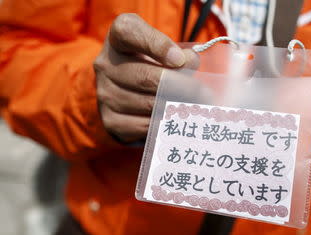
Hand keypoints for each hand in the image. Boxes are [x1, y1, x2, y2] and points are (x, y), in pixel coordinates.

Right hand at [94, 13, 196, 141]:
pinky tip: (179, 120)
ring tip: (197, 108)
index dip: (157, 45)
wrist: (127, 91)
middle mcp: (106, 64)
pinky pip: (145, 125)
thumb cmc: (152, 64)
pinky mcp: (111, 120)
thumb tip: (190, 62)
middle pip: (146, 77)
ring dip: (177, 108)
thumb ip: (179, 53)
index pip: (131, 33)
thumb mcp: (164, 50)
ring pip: (149, 104)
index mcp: (119, 37)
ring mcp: (106, 94)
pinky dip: (166, 123)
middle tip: (204, 94)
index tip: (180, 59)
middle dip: (181, 87)